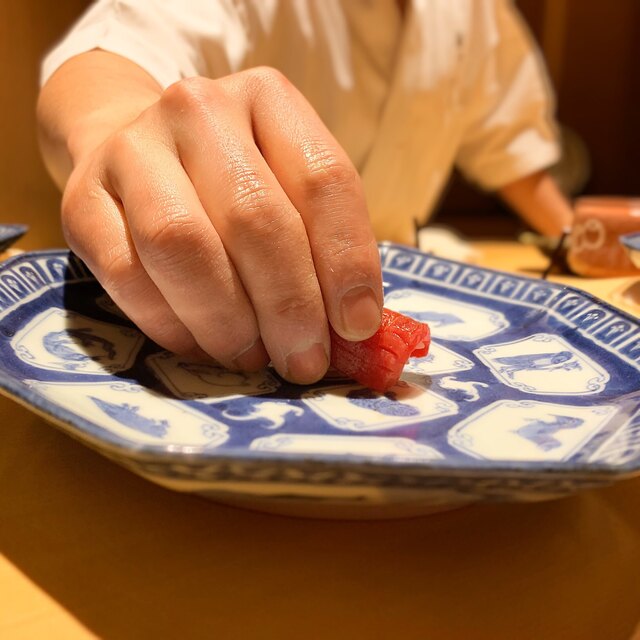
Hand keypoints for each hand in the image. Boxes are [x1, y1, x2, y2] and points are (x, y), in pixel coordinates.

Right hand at [61, 67, 382, 382]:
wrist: (134, 147)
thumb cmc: (231, 181)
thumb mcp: (289, 189)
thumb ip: (324, 247)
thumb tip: (353, 331)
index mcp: (267, 99)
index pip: (323, 180)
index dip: (347, 261)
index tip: (356, 325)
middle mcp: (197, 110)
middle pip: (254, 217)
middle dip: (288, 306)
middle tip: (304, 360)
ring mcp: (131, 150)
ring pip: (184, 246)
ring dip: (228, 322)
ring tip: (252, 358)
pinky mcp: (81, 200)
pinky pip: (128, 277)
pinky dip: (173, 326)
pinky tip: (203, 346)